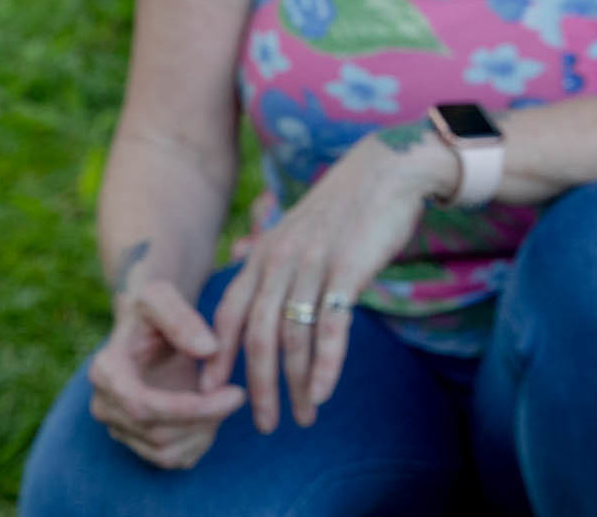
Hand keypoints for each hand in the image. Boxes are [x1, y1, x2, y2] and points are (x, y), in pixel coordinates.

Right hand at [85, 278, 245, 468]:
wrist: (147, 325)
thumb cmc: (154, 308)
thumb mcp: (162, 297)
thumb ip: (181, 318)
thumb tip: (208, 349)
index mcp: (106, 371)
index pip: (144, 405)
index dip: (191, 408)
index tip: (235, 393)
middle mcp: (104, 404)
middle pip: (158, 433)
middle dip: (206, 419)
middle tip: (237, 394)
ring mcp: (118, 427)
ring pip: (165, 452)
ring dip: (204, 433)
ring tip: (223, 400)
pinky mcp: (136, 441)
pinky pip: (170, 460)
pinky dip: (197, 444)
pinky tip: (211, 415)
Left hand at [200, 129, 445, 431]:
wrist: (387, 172)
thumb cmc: (342, 206)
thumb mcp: (294, 228)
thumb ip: (268, 251)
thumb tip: (240, 257)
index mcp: (262, 255)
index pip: (228, 313)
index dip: (218, 355)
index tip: (209, 393)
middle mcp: (278, 261)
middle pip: (256, 335)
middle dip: (256, 385)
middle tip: (262, 424)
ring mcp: (311, 266)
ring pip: (291, 338)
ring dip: (295, 384)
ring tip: (303, 416)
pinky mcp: (345, 272)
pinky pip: (329, 328)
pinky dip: (326, 365)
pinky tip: (323, 393)